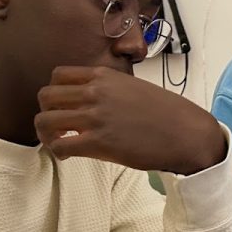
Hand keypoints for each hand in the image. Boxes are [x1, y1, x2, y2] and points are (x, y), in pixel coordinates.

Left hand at [35, 66, 225, 173]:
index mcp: (104, 76)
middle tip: (57, 127)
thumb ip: (110, 90)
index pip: (58, 75)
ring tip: (59, 143)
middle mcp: (95, 92)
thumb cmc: (167, 114)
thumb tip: (95, 104)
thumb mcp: (134, 88)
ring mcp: (95, 117)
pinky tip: (68, 155)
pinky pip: (60, 146)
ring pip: (45, 121)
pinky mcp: (98, 142)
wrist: (187, 133)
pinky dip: (57, 152)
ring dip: (46, 134)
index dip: (55, 93)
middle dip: (46, 113)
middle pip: (45, 96)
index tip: (63, 107)